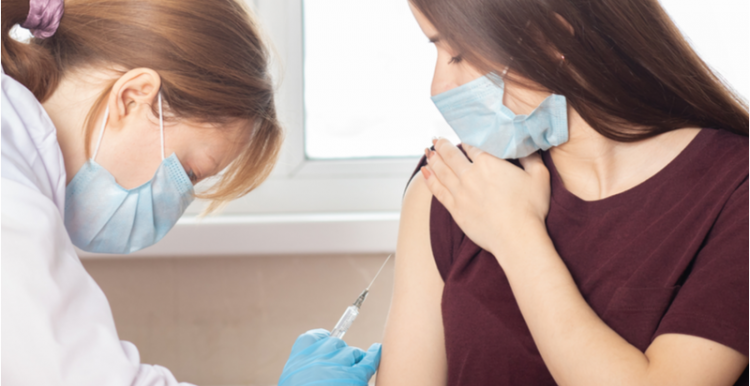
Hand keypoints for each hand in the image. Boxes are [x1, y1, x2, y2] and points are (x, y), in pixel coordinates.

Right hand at [278, 329, 380, 385]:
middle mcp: (317, 359)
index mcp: (298, 362)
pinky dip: (374, 354)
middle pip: (335, 344)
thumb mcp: (295, 384)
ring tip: (352, 374)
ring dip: (355, 360)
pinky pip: (368, 360)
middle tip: (340, 367)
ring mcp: (337, 365)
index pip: (311, 338)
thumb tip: (319, 365)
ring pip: (352, 353)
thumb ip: (305, 373)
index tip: (326, 341)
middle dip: (340, 353)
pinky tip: (376, 350)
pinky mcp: (355, 377)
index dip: (321, 340)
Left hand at [422, 139, 550, 257]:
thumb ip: (531, 158)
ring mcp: (460, 192)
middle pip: (451, 156)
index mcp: (489, 163)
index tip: (461, 136)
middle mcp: (470, 175)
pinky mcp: (455, 209)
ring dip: (433, 159)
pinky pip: (437, 190)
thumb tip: (526, 146)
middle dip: (442, 145)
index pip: (472, 146)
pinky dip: (429, 179)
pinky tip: (424, 172)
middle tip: (436, 139)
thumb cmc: (531, 208)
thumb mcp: (539, 177)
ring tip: (427, 151)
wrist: (517, 238)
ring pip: (441, 171)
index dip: (465, 140)